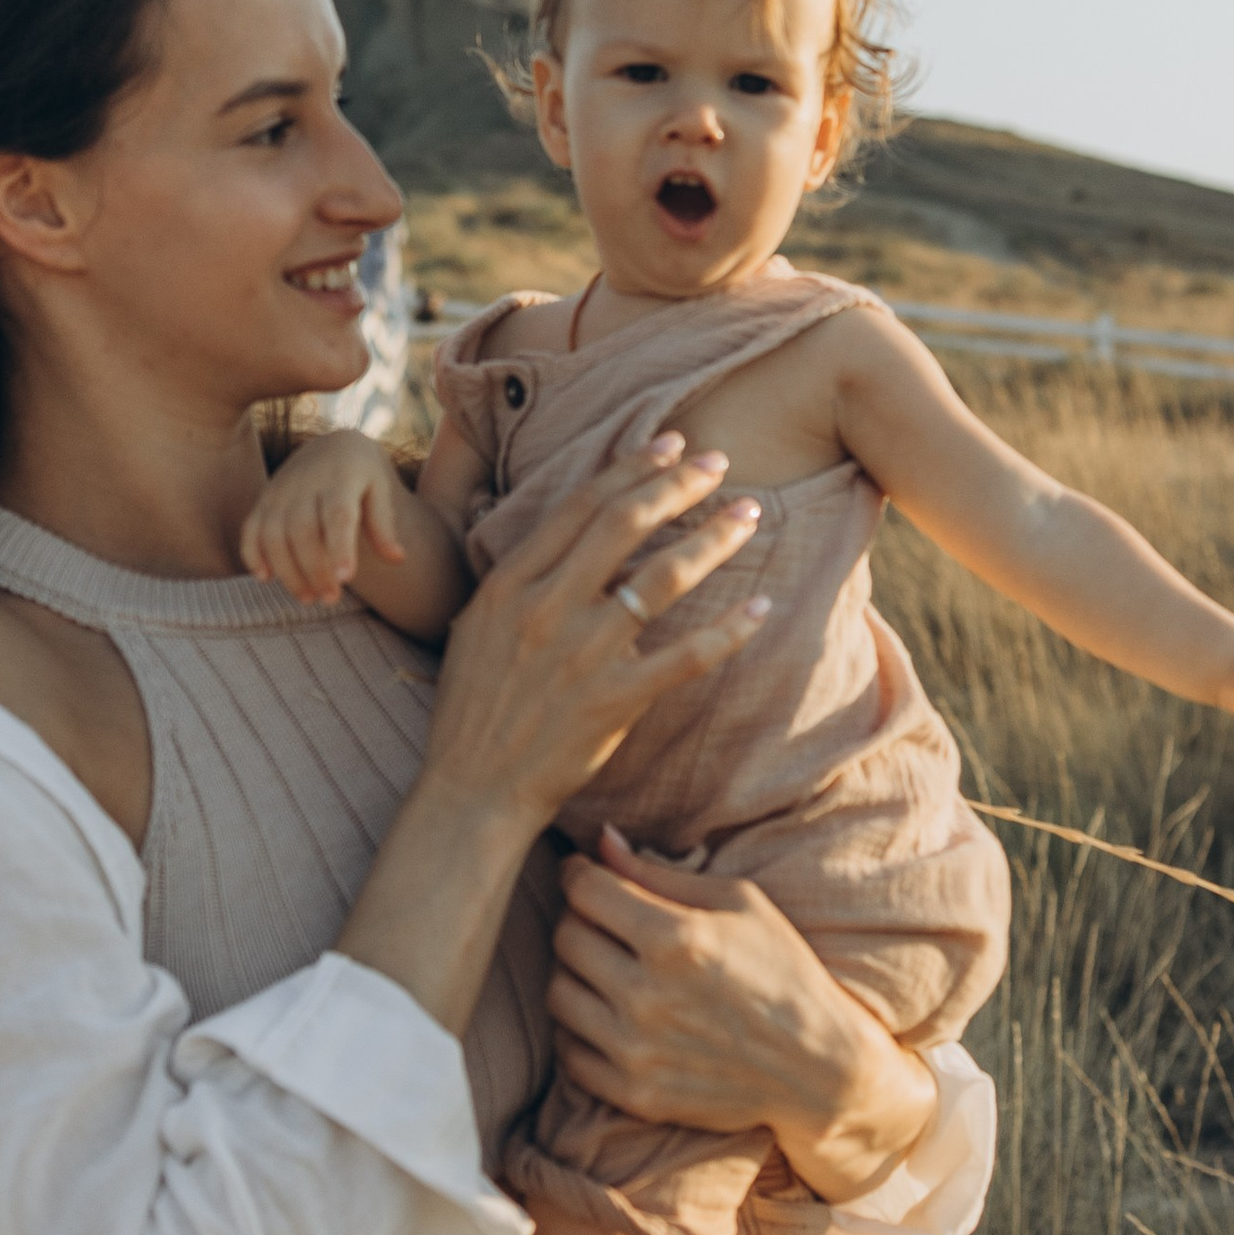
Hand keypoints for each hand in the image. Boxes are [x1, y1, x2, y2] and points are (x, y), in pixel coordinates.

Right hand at [241, 434, 407, 605]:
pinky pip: (251, 530)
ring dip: (288, 571)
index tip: (346, 578)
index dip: (340, 547)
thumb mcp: (379, 490)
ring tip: (309, 598)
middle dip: (314, 570)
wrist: (331, 446)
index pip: (338, 514)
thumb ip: (384, 524)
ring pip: (274, 535)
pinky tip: (266, 578)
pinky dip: (253, 555)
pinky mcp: (263, 501)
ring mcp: (279, 491)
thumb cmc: (361, 475)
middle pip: (303, 530)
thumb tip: (398, 559)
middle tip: (331, 598)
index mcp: (341, 477)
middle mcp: (305, 483)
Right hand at [418, 438, 769, 836]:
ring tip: (747, 513)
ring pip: (662, 577)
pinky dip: (729, 629)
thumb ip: (526, 579)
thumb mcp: (482, 627)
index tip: (670, 445)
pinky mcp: (614, 700)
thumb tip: (583, 538)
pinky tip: (761, 606)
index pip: (581, 505)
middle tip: (719, 461)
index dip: (631, 467)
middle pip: (625, 524)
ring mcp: (582, 654)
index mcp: (510, 583)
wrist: (471, 790)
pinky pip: (686, 655)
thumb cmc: (474, 708)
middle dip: (679, 484)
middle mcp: (546, 608)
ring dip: (712, 537)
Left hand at [546, 831, 937, 1200]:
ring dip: (576, 973)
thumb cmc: (784, 970)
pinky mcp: (635, 1094)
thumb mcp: (739, 903)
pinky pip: (569, 1052)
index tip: (586, 874)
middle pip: (566, 938)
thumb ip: (660, 872)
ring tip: (609, 967)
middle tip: (605, 920)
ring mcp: (637, 1050)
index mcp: (676, 938)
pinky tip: (611, 1015)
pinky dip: (580, 1030)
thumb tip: (601, 841)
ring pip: (558, 994)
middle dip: (580, 919)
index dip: (578, 873)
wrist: (819, 1067)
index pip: (584, 890)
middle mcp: (647, 995)